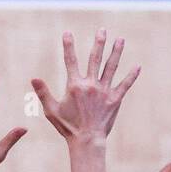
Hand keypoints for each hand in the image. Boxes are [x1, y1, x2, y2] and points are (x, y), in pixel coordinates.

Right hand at [31, 29, 139, 143]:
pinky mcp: (115, 100)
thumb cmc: (68, 127)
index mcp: (75, 85)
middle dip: (99, 43)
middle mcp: (91, 85)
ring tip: (120, 40)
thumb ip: (43, 93)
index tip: (67, 33)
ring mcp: (104, 91)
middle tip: (102, 30)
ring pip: (111, 67)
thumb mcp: (51, 110)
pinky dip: (131, 76)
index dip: (68, 46)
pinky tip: (137, 66)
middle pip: (95, 59)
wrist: (87, 141)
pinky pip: (124, 85)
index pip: (70, 61)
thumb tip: (33, 78)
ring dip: (116, 52)